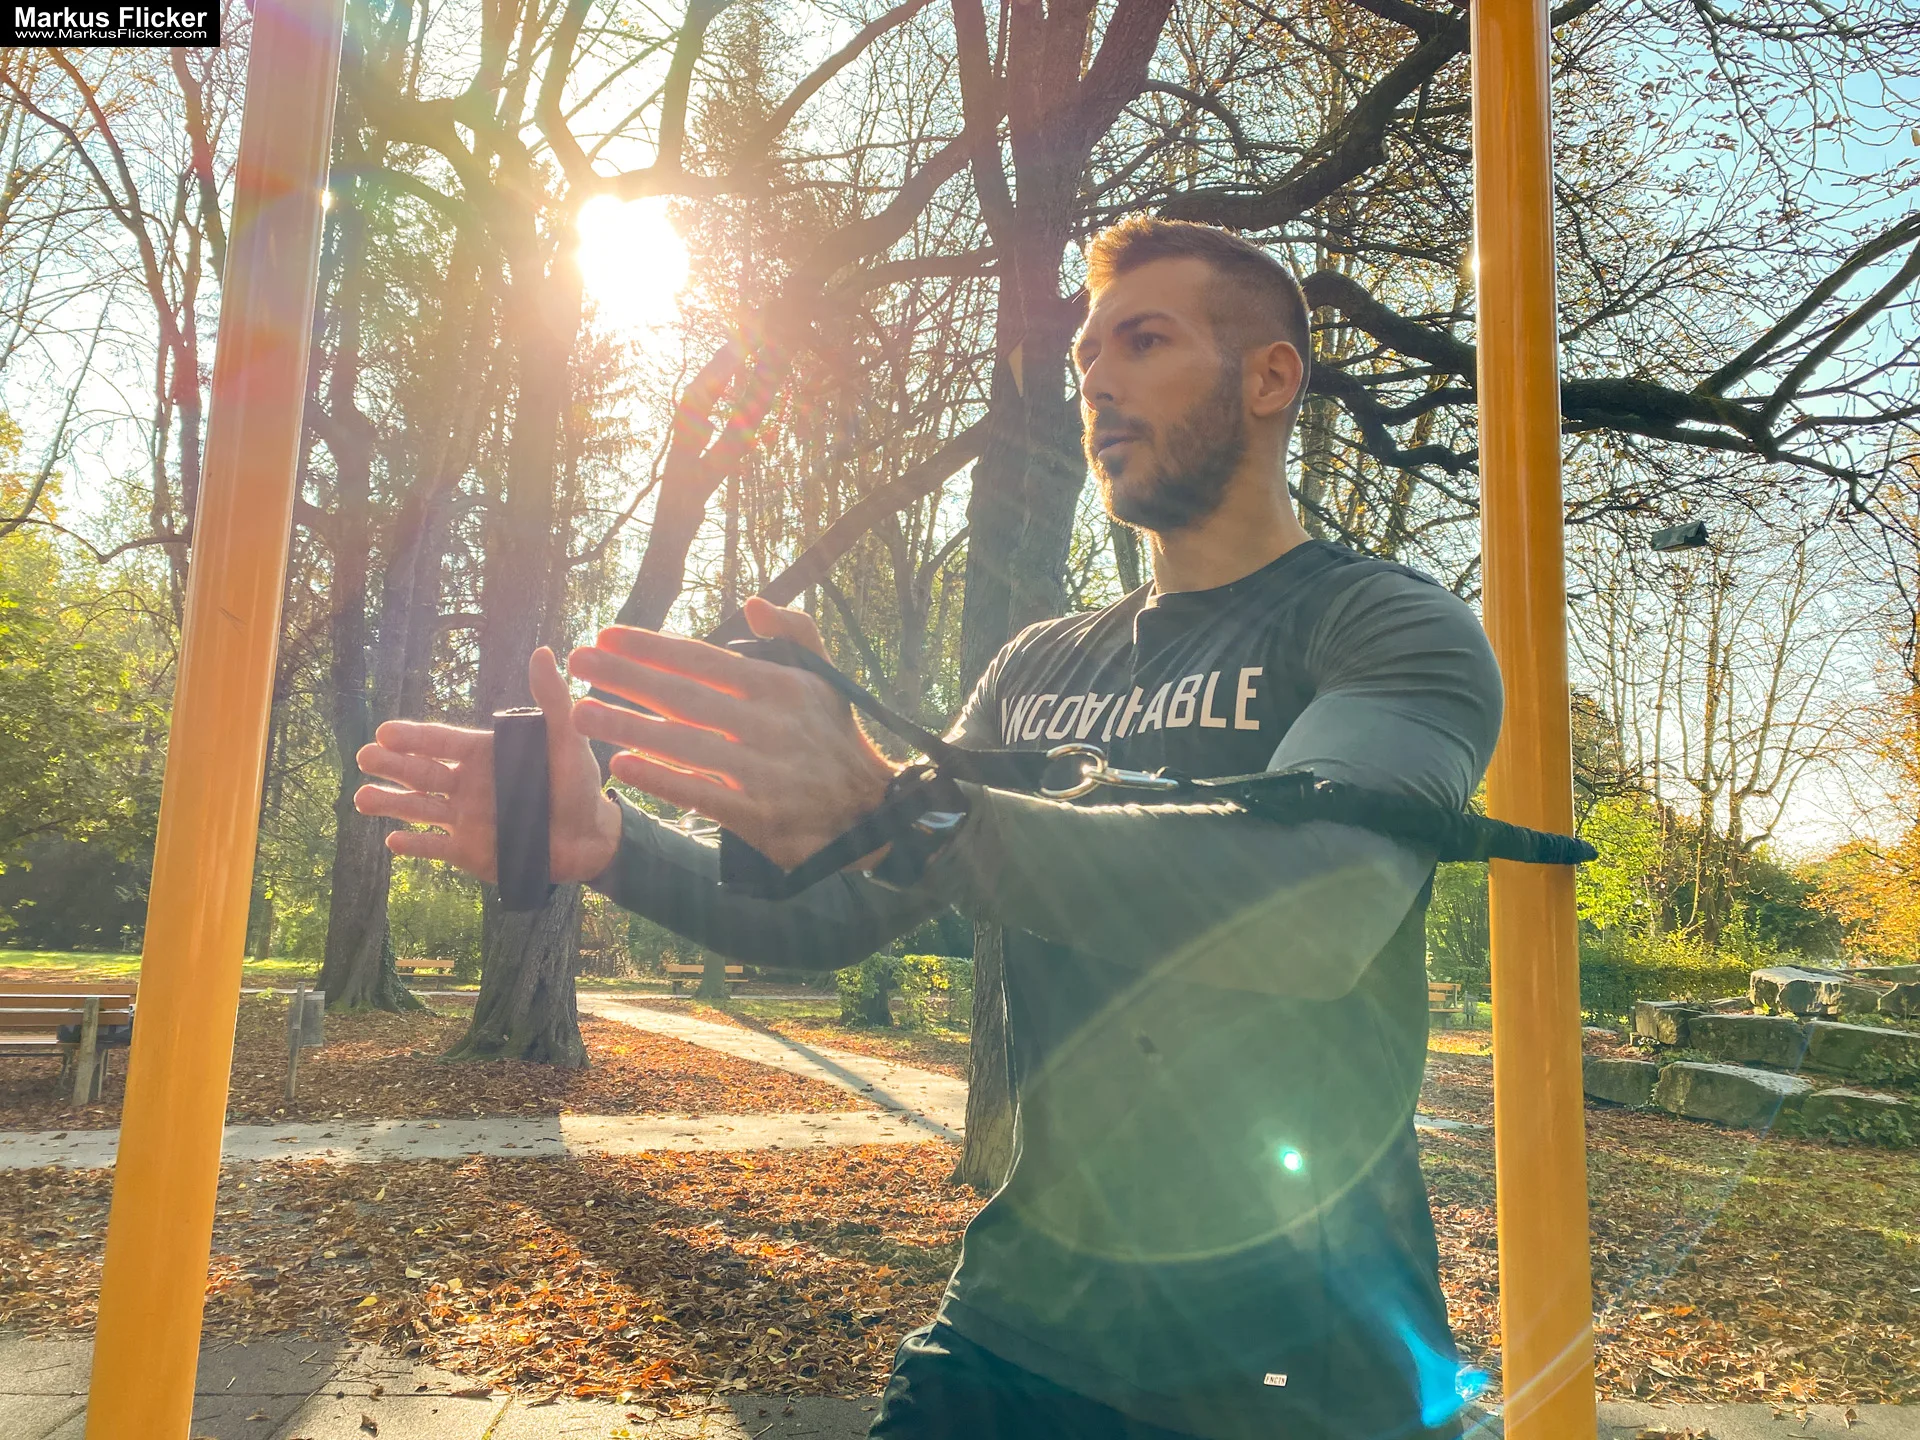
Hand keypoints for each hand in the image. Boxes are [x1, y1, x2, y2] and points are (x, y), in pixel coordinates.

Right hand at [353, 648, 621, 883]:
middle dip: (392, 766)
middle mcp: (468, 785)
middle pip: (421, 773)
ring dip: (392, 803)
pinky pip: (436, 846)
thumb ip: (552, 699)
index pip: (442, 743)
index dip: (414, 738)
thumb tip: (543, 652)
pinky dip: (415, 845)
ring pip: (420, 808)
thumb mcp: (567, 739)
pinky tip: (391, 841)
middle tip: (363, 757)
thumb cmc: (578, 784)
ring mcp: (466, 818)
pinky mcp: (471, 851)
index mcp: (485, 756)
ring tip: (361, 799)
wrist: (591, 837)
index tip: (385, 732)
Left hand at [568, 597, 896, 869]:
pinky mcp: (756, 815)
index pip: (704, 659)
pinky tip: (622, 764)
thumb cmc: (835, 737)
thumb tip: (753, 602)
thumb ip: (794, 631)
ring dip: (628, 725)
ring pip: (683, 744)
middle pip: (683, 696)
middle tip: (578, 660)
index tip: (606, 634)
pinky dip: (660, 778)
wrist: (867, 812)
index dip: (652, 646)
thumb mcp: (825, 677)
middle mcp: (767, 725)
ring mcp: (760, 771)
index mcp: (779, 686)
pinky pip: (699, 793)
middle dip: (625, 676)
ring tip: (580, 711)